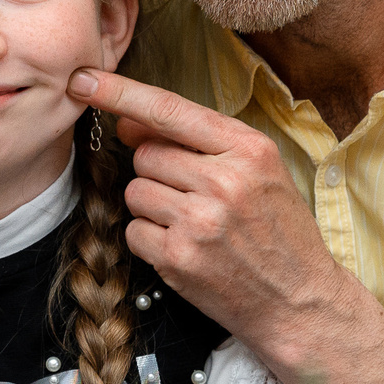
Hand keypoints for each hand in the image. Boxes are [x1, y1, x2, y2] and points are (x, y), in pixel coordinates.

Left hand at [69, 67, 346, 356]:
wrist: (300, 303)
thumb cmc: (280, 233)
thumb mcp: (260, 173)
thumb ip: (199, 143)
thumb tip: (130, 124)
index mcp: (249, 149)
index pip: (169, 109)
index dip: (120, 92)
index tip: (84, 80)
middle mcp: (224, 181)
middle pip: (145, 154)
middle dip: (155, 171)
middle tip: (189, 195)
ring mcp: (200, 221)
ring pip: (135, 192)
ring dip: (151, 207)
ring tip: (192, 224)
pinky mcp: (179, 258)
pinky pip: (134, 232)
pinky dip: (150, 240)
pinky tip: (185, 249)